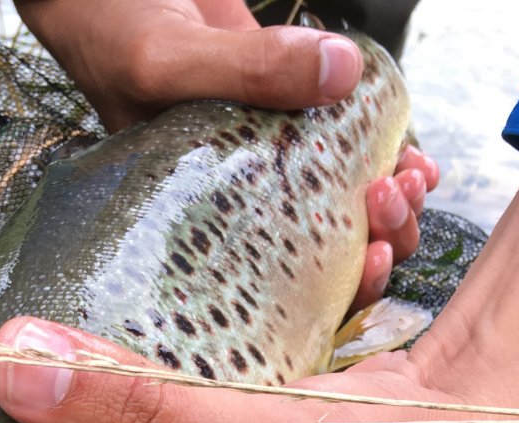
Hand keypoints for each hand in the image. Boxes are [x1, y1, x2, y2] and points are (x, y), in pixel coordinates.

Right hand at [17, 0, 437, 310]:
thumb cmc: (108, 35)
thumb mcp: (166, 59)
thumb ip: (246, 67)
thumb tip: (340, 72)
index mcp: (195, 226)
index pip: (270, 290)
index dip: (331, 288)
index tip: (370, 250)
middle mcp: (232, 205)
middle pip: (319, 260)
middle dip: (374, 241)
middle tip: (394, 201)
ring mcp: (262, 162)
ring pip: (340, 211)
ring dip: (388, 205)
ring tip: (410, 177)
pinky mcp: (285, 113)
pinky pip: (344, 149)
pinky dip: (383, 155)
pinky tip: (411, 151)